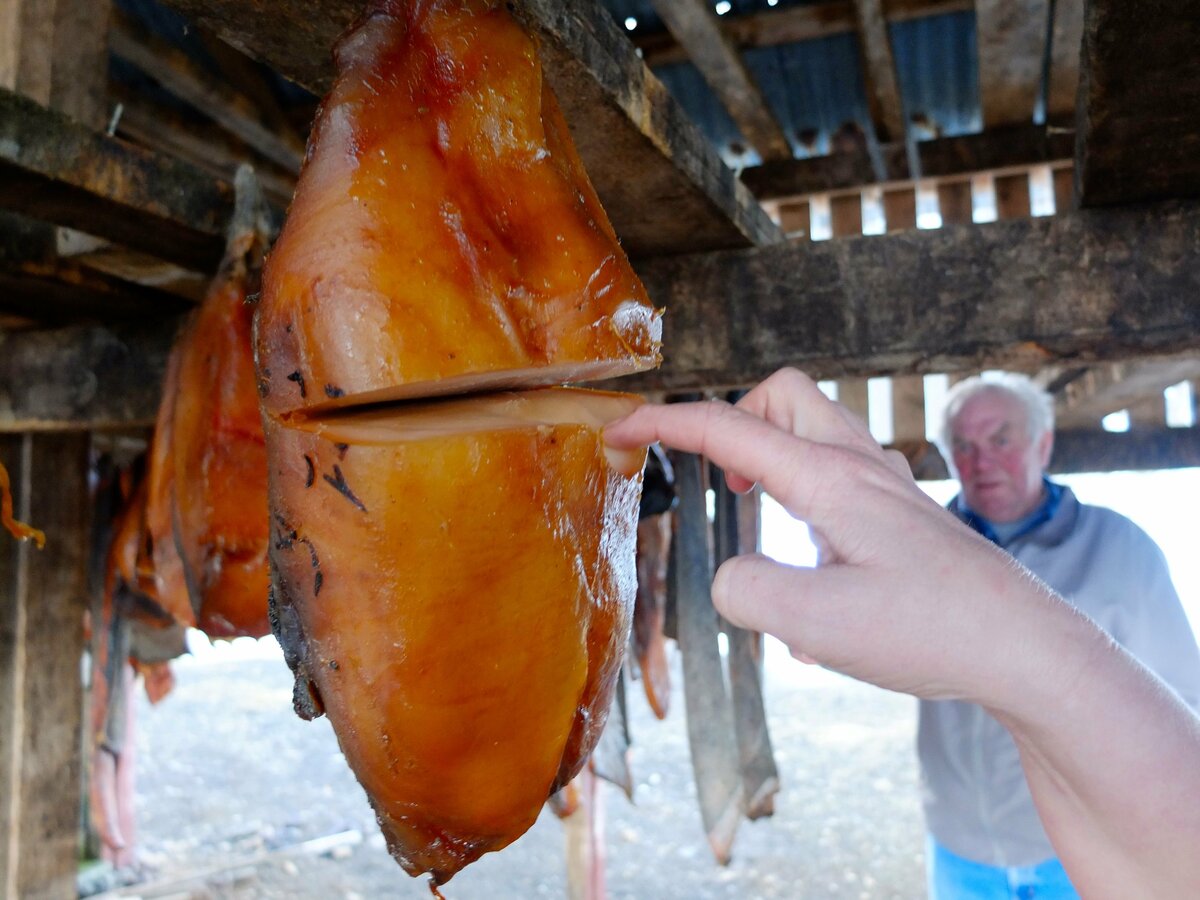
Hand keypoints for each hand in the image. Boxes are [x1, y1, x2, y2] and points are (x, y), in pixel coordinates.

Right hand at [604, 368, 1071, 705]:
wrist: (1026, 648)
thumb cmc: (933, 632)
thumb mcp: (818, 626)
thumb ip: (747, 593)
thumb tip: (731, 577)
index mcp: (829, 480)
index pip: (728, 428)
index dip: (662, 423)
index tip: (617, 429)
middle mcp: (858, 468)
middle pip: (781, 398)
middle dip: (731, 420)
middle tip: (714, 475)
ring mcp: (886, 487)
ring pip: (812, 430)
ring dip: (768, 454)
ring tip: (753, 511)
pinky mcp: (902, 514)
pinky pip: (837, 473)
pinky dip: (802, 491)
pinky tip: (810, 565)